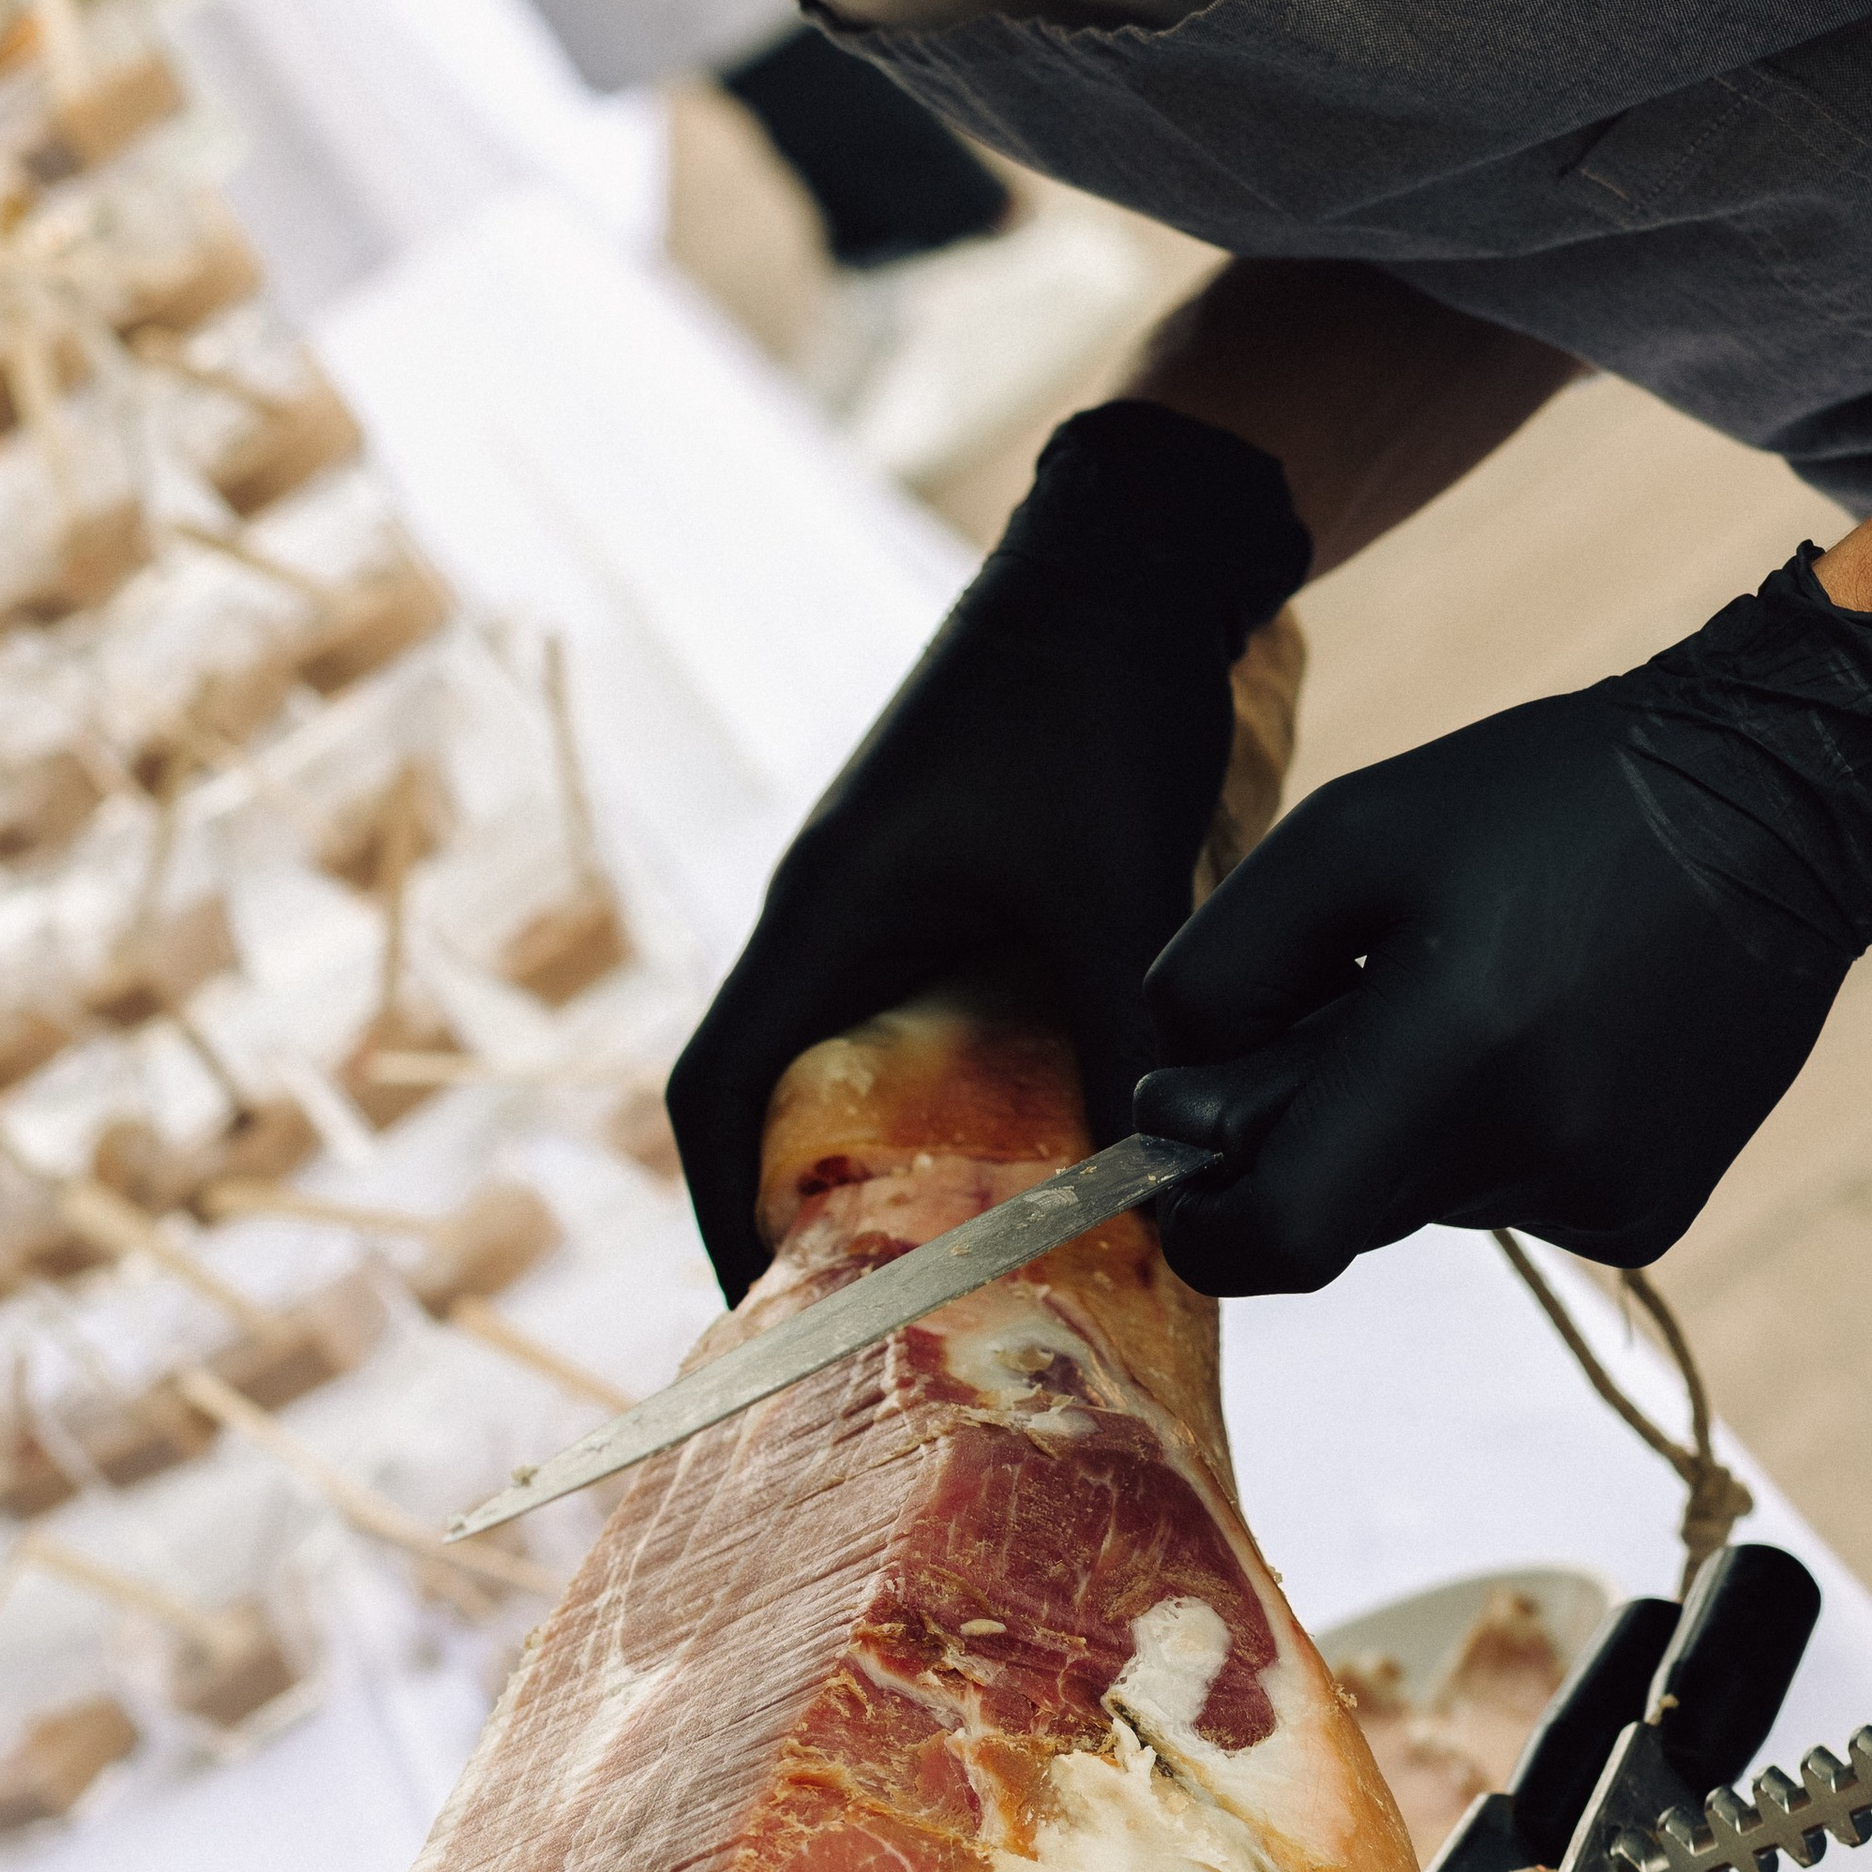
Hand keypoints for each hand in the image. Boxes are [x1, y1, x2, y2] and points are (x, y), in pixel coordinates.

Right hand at [667, 400, 1308, 1301]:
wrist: (1135, 550)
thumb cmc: (1095, 698)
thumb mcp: (1111, 883)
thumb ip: (1120, 1034)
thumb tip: (1154, 1190)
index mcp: (821, 919)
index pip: (717, 1094)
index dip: (721, 1210)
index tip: (767, 1308)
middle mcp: (832, 920)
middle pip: (775, 1100)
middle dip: (807, 1211)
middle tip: (876, 1321)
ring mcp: (890, 902)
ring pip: (854, 1067)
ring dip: (886, 1161)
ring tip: (952, 1266)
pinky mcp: (955, 889)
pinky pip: (925, 1026)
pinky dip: (957, 1104)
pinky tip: (1034, 1159)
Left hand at [1136, 548, 1871, 1295]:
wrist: (1787, 801)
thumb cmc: (1553, 798)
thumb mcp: (1351, 832)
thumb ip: (1224, 969)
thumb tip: (1173, 1096)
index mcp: (1454, 1052)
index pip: (1281, 1235)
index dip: (1206, 1229)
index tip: (1175, 1183)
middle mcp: (1536, 1146)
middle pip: (1342, 1206)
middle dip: (1306, 1133)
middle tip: (1349, 1008)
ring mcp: (1603, 1194)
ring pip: (1423, 1201)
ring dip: (1407, 1125)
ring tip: (1483, 994)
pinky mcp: (1648, 1209)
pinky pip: (1508, 1199)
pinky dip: (1491, 1137)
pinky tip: (1553, 1035)